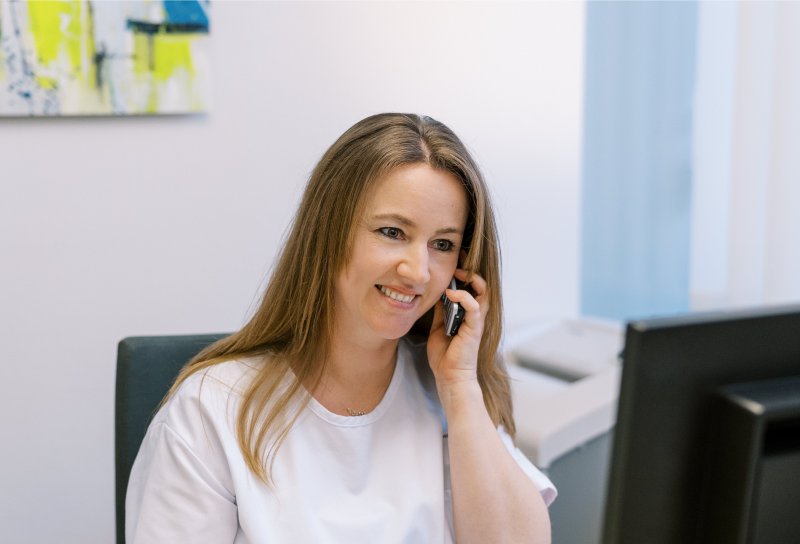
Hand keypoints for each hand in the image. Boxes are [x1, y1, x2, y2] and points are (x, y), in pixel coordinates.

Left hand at [427, 267, 488, 387]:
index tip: (456, 260)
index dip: (466, 272)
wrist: (449, 376)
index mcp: (467, 314)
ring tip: (459, 271)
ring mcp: (477, 321)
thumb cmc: (444, 355)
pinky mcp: (475, 328)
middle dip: (472, 269)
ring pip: (483, 292)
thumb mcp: (438, 327)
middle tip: (460, 258)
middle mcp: (475, 315)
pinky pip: (475, 306)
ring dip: (472, 279)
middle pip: (481, 285)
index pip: (472, 288)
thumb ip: (441, 311)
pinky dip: (464, 296)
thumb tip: (438, 294)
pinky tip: (451, 293)